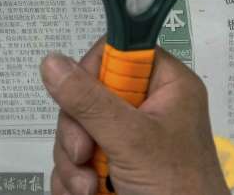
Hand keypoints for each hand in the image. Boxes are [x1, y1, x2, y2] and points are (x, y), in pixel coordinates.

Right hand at [41, 40, 228, 194]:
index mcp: (166, 85)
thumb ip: (90, 102)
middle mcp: (147, 106)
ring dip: (73, 163)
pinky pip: (77, 160)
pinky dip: (74, 179)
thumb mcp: (132, 139)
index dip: (92, 71)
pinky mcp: (114, 164)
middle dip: (78, 132)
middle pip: (88, 95)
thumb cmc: (180, 187)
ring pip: (78, 131)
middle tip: (85, 154)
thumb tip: (53, 63)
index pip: (118, 52)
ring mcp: (129, 138)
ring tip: (90, 187)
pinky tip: (86, 194)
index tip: (80, 98)